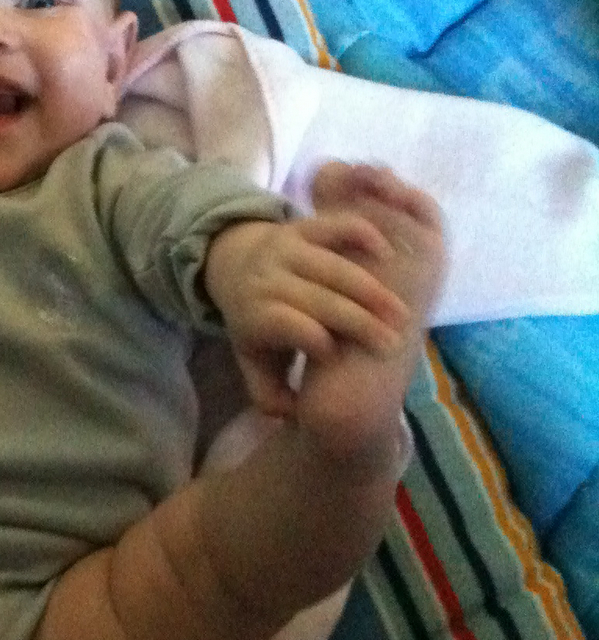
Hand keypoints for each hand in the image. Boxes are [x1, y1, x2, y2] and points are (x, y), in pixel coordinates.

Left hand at [203, 211, 410, 415]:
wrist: (236, 268)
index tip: (343, 358)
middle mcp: (269, 277)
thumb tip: (294, 413)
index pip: (289, 326)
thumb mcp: (253, 363)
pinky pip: (337, 226)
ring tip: (403, 314)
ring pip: (336, 268)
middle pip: (320, 300)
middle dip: (360, 322)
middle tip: (395, 344)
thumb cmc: (259, 327)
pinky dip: (364, 237)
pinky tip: (391, 258)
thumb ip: (268, 396)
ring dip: (373, 291)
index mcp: (255, 314)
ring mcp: (287, 248)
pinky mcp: (304, 226)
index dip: (317, 341)